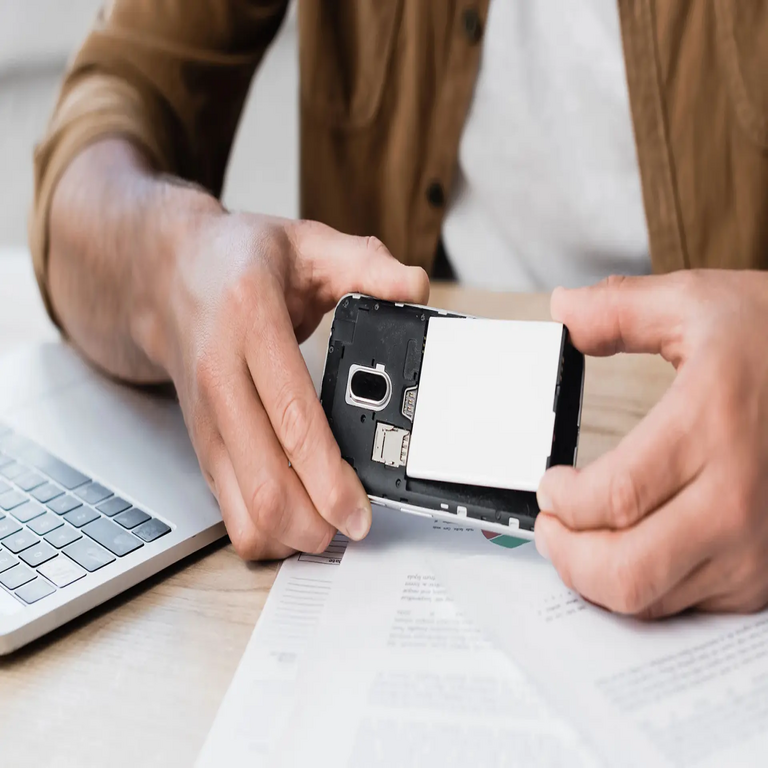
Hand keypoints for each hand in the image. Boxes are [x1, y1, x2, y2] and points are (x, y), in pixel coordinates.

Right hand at [163, 210, 428, 559]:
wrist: (166, 275)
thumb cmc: (238, 261)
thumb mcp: (306, 243)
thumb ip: (366, 263)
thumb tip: (414, 289)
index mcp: (249, 324)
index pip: (292, 417)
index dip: (328, 476)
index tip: (361, 509)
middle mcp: (220, 380)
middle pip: (265, 483)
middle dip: (317, 524)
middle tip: (357, 525)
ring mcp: (206, 419)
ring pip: (242, 510)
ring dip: (292, 535)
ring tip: (333, 525)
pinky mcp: (202, 443)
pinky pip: (228, 510)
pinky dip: (268, 530)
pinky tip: (301, 517)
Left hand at [535, 270, 767, 617]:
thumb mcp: (700, 303)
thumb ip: (620, 309)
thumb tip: (564, 309)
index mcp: (711, 427)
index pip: (612, 497)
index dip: (561, 501)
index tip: (548, 486)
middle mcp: (737, 499)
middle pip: (628, 571)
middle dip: (568, 557)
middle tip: (550, 528)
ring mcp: (757, 545)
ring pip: (652, 599)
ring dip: (599, 578)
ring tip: (582, 539)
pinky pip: (688, 604)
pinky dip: (648, 585)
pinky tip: (636, 550)